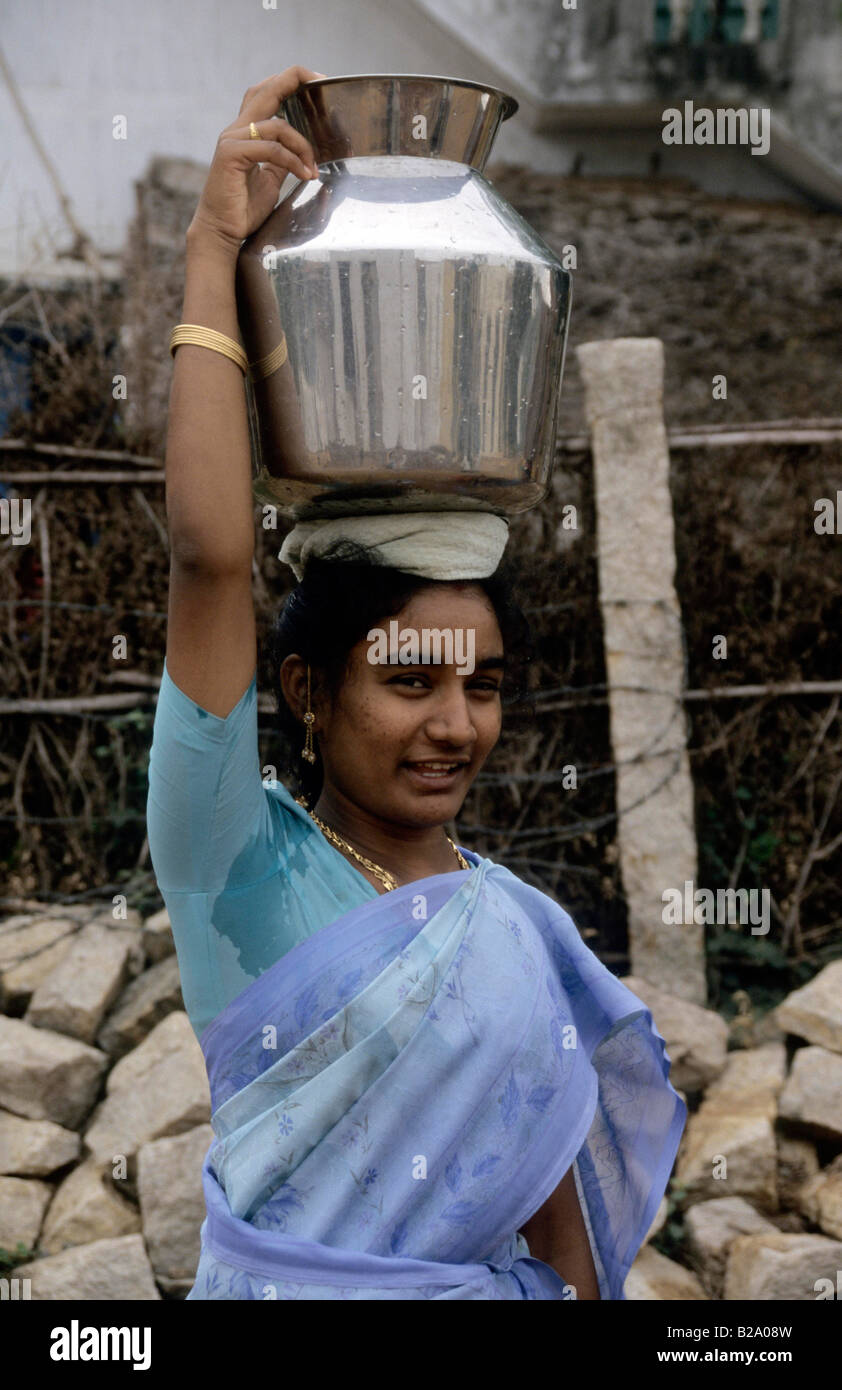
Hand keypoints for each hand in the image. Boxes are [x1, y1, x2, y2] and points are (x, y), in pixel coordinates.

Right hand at [187, 66, 325, 258]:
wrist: (221, 231)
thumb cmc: (242, 209)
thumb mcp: (270, 180)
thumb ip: (282, 161)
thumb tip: (301, 153)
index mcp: (245, 133)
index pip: (266, 94)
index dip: (289, 82)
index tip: (315, 82)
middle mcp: (236, 130)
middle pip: (265, 90)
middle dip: (294, 80)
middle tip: (321, 81)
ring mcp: (232, 141)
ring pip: (276, 125)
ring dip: (302, 144)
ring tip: (312, 167)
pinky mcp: (231, 155)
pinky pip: (271, 148)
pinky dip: (292, 160)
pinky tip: (304, 174)